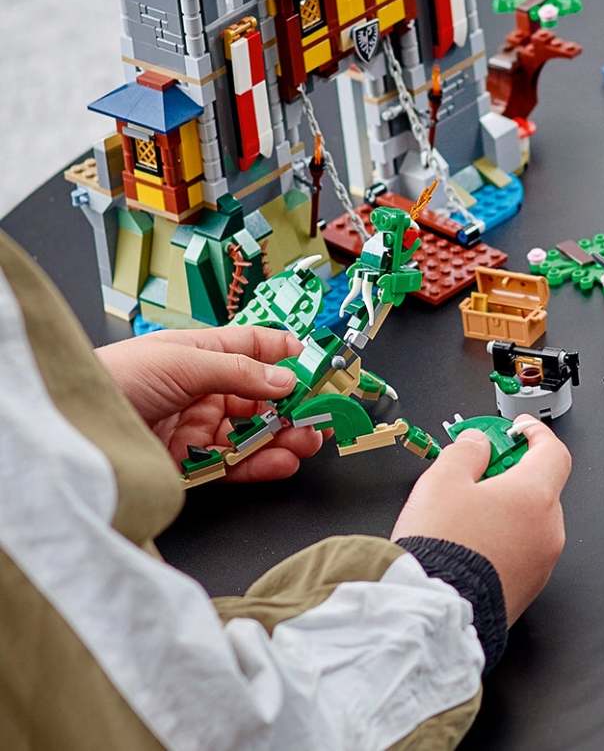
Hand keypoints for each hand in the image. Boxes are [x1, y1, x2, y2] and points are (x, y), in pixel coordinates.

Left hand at [96, 325, 323, 482]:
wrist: (70, 429)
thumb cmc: (115, 377)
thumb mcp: (183, 362)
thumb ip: (239, 371)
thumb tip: (286, 378)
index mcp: (202, 353)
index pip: (256, 348)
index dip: (289, 354)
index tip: (320, 364)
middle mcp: (203, 389)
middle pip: (261, 396)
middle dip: (294, 404)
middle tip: (323, 412)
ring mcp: (197, 428)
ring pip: (253, 432)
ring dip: (285, 436)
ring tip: (309, 440)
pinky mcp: (188, 464)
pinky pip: (234, 464)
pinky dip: (261, 464)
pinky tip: (283, 461)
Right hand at [391, 415, 570, 623]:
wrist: (429, 617)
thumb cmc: (439, 551)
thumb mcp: (442, 480)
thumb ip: (466, 451)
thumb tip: (477, 443)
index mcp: (535, 497)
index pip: (553, 452)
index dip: (535, 434)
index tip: (518, 429)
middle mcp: (547, 532)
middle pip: (540, 489)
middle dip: (512, 475)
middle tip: (480, 470)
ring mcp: (540, 565)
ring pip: (530, 523)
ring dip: (507, 510)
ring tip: (466, 513)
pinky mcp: (526, 591)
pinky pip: (522, 553)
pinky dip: (504, 540)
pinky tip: (471, 544)